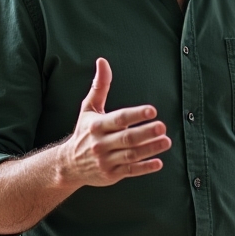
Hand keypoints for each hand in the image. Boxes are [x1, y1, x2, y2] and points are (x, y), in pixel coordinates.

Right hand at [58, 58, 170, 187]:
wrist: (68, 165)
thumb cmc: (83, 132)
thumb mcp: (88, 109)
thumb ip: (99, 86)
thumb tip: (103, 61)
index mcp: (96, 125)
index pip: (118, 119)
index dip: (135, 115)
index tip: (152, 110)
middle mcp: (100, 144)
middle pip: (127, 138)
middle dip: (145, 132)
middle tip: (162, 126)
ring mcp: (106, 160)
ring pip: (131, 155)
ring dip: (150, 149)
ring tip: (166, 141)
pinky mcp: (111, 174)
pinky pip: (130, 171)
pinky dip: (144, 168)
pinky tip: (158, 162)